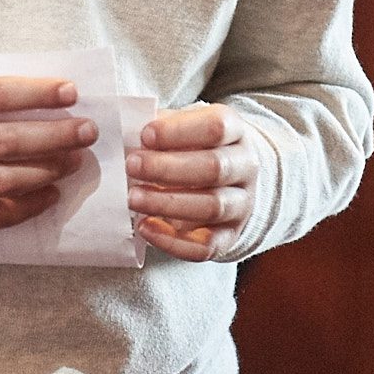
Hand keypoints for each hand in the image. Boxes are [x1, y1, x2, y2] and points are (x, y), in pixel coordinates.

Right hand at [0, 77, 95, 233]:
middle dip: (56, 136)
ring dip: (47, 171)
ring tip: (74, 161)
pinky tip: (50, 194)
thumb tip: (48, 97)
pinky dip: (26, 206)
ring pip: (5, 181)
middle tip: (87, 132)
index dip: (37, 93)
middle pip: (8, 142)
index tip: (73, 92)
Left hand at [125, 102, 264, 259]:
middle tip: (131, 166)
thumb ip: (162, 128)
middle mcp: (245, 167)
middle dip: (167, 168)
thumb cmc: (197, 147)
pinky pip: (206, 246)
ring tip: (133, 198)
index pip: (216, 127)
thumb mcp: (185, 127)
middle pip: (214, 167)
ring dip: (167, 204)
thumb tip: (128, 134)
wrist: (231, 179)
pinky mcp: (230, 236)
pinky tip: (146, 228)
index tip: (145, 135)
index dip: (179, 131)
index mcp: (236, 132)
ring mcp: (241, 204)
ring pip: (211, 206)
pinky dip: (173, 241)